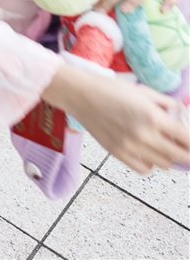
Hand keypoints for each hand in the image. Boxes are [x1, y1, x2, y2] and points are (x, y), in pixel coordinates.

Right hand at [47, 64, 189, 174]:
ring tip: (166, 148)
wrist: (80, 95)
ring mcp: (131, 147)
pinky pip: (145, 169)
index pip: (187, 139)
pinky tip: (149, 154)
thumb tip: (182, 116)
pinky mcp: (118, 154)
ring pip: (164, 164)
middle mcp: (144, 135)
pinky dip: (152, 165)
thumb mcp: (144, 91)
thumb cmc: (110, 89)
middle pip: (180, 156)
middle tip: (185, 149)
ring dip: (170, 158)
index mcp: (153, 117)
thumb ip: (167, 105)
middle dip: (188, 155)